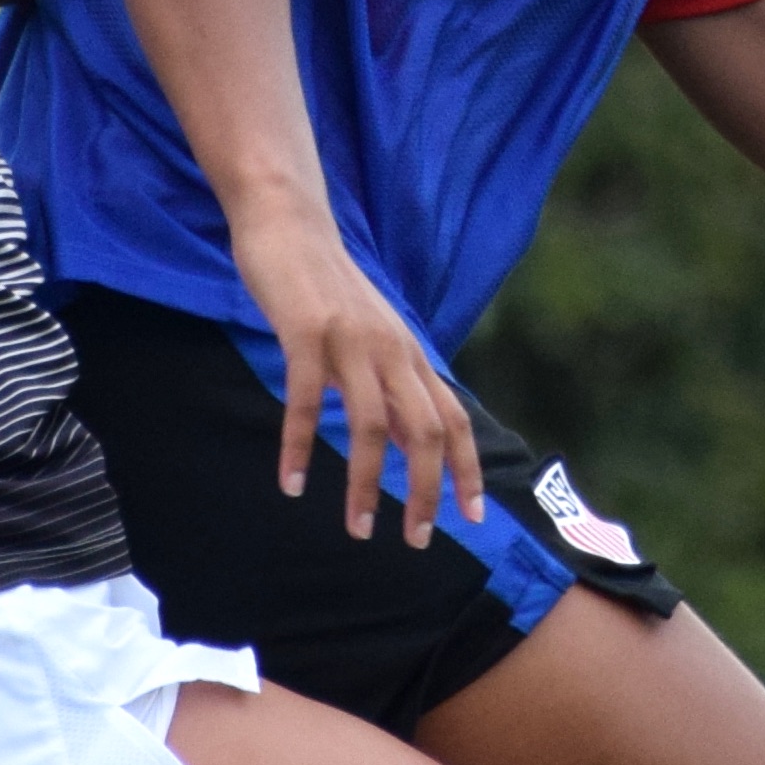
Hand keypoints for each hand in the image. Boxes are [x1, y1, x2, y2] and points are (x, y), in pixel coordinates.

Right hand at [243, 226, 487, 547]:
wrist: (290, 224)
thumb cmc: (328, 289)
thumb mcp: (372, 337)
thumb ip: (391, 383)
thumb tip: (408, 439)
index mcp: (410, 355)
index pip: (454, 419)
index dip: (468, 469)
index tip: (474, 516)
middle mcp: (392, 350)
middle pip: (425, 431)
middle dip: (426, 490)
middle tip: (416, 539)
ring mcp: (351, 342)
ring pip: (371, 426)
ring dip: (367, 484)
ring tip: (358, 528)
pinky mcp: (307, 334)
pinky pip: (307, 402)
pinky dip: (300, 447)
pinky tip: (291, 484)